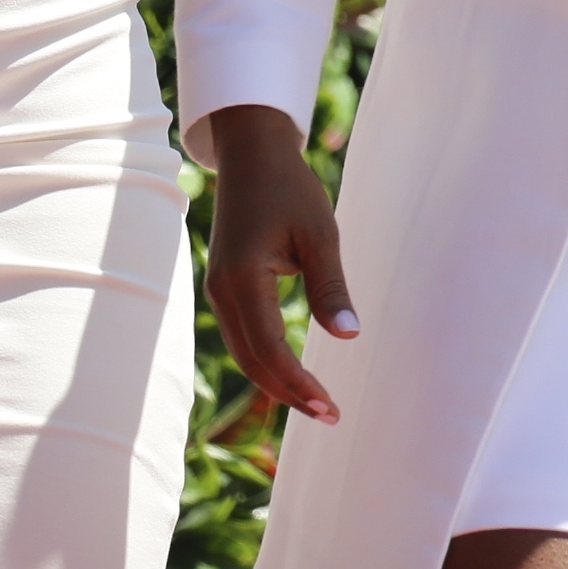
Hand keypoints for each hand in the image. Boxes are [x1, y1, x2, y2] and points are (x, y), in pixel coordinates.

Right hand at [201, 103, 354, 425]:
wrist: (252, 154)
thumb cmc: (290, 188)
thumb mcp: (320, 234)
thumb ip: (331, 288)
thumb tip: (349, 337)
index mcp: (243, 279)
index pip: (270, 350)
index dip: (299, 384)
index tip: (330, 406)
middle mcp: (222, 291)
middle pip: (253, 361)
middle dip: (290, 393)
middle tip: (330, 414)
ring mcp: (218, 290)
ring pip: (245, 352)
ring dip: (278, 381)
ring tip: (316, 402)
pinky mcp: (224, 287)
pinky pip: (242, 336)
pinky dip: (266, 360)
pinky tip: (292, 372)